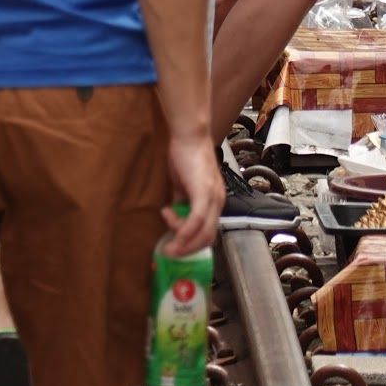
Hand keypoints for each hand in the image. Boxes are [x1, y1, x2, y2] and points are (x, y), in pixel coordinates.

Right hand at [163, 130, 223, 253]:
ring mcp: (213, 198)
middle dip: (188, 250)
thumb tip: (174, 214)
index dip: (191, 242)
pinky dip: (184, 231)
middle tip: (169, 252)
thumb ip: (181, 200)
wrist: (188, 133)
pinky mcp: (204, 192)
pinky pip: (196, 220)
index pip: (208, 232)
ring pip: (203, 233)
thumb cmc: (184, 154)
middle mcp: (218, 202)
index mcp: (215, 200)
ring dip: (184, 243)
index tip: (172, 241)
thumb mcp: (182, 183)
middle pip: (208, 238)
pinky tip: (172, 231)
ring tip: (167, 241)